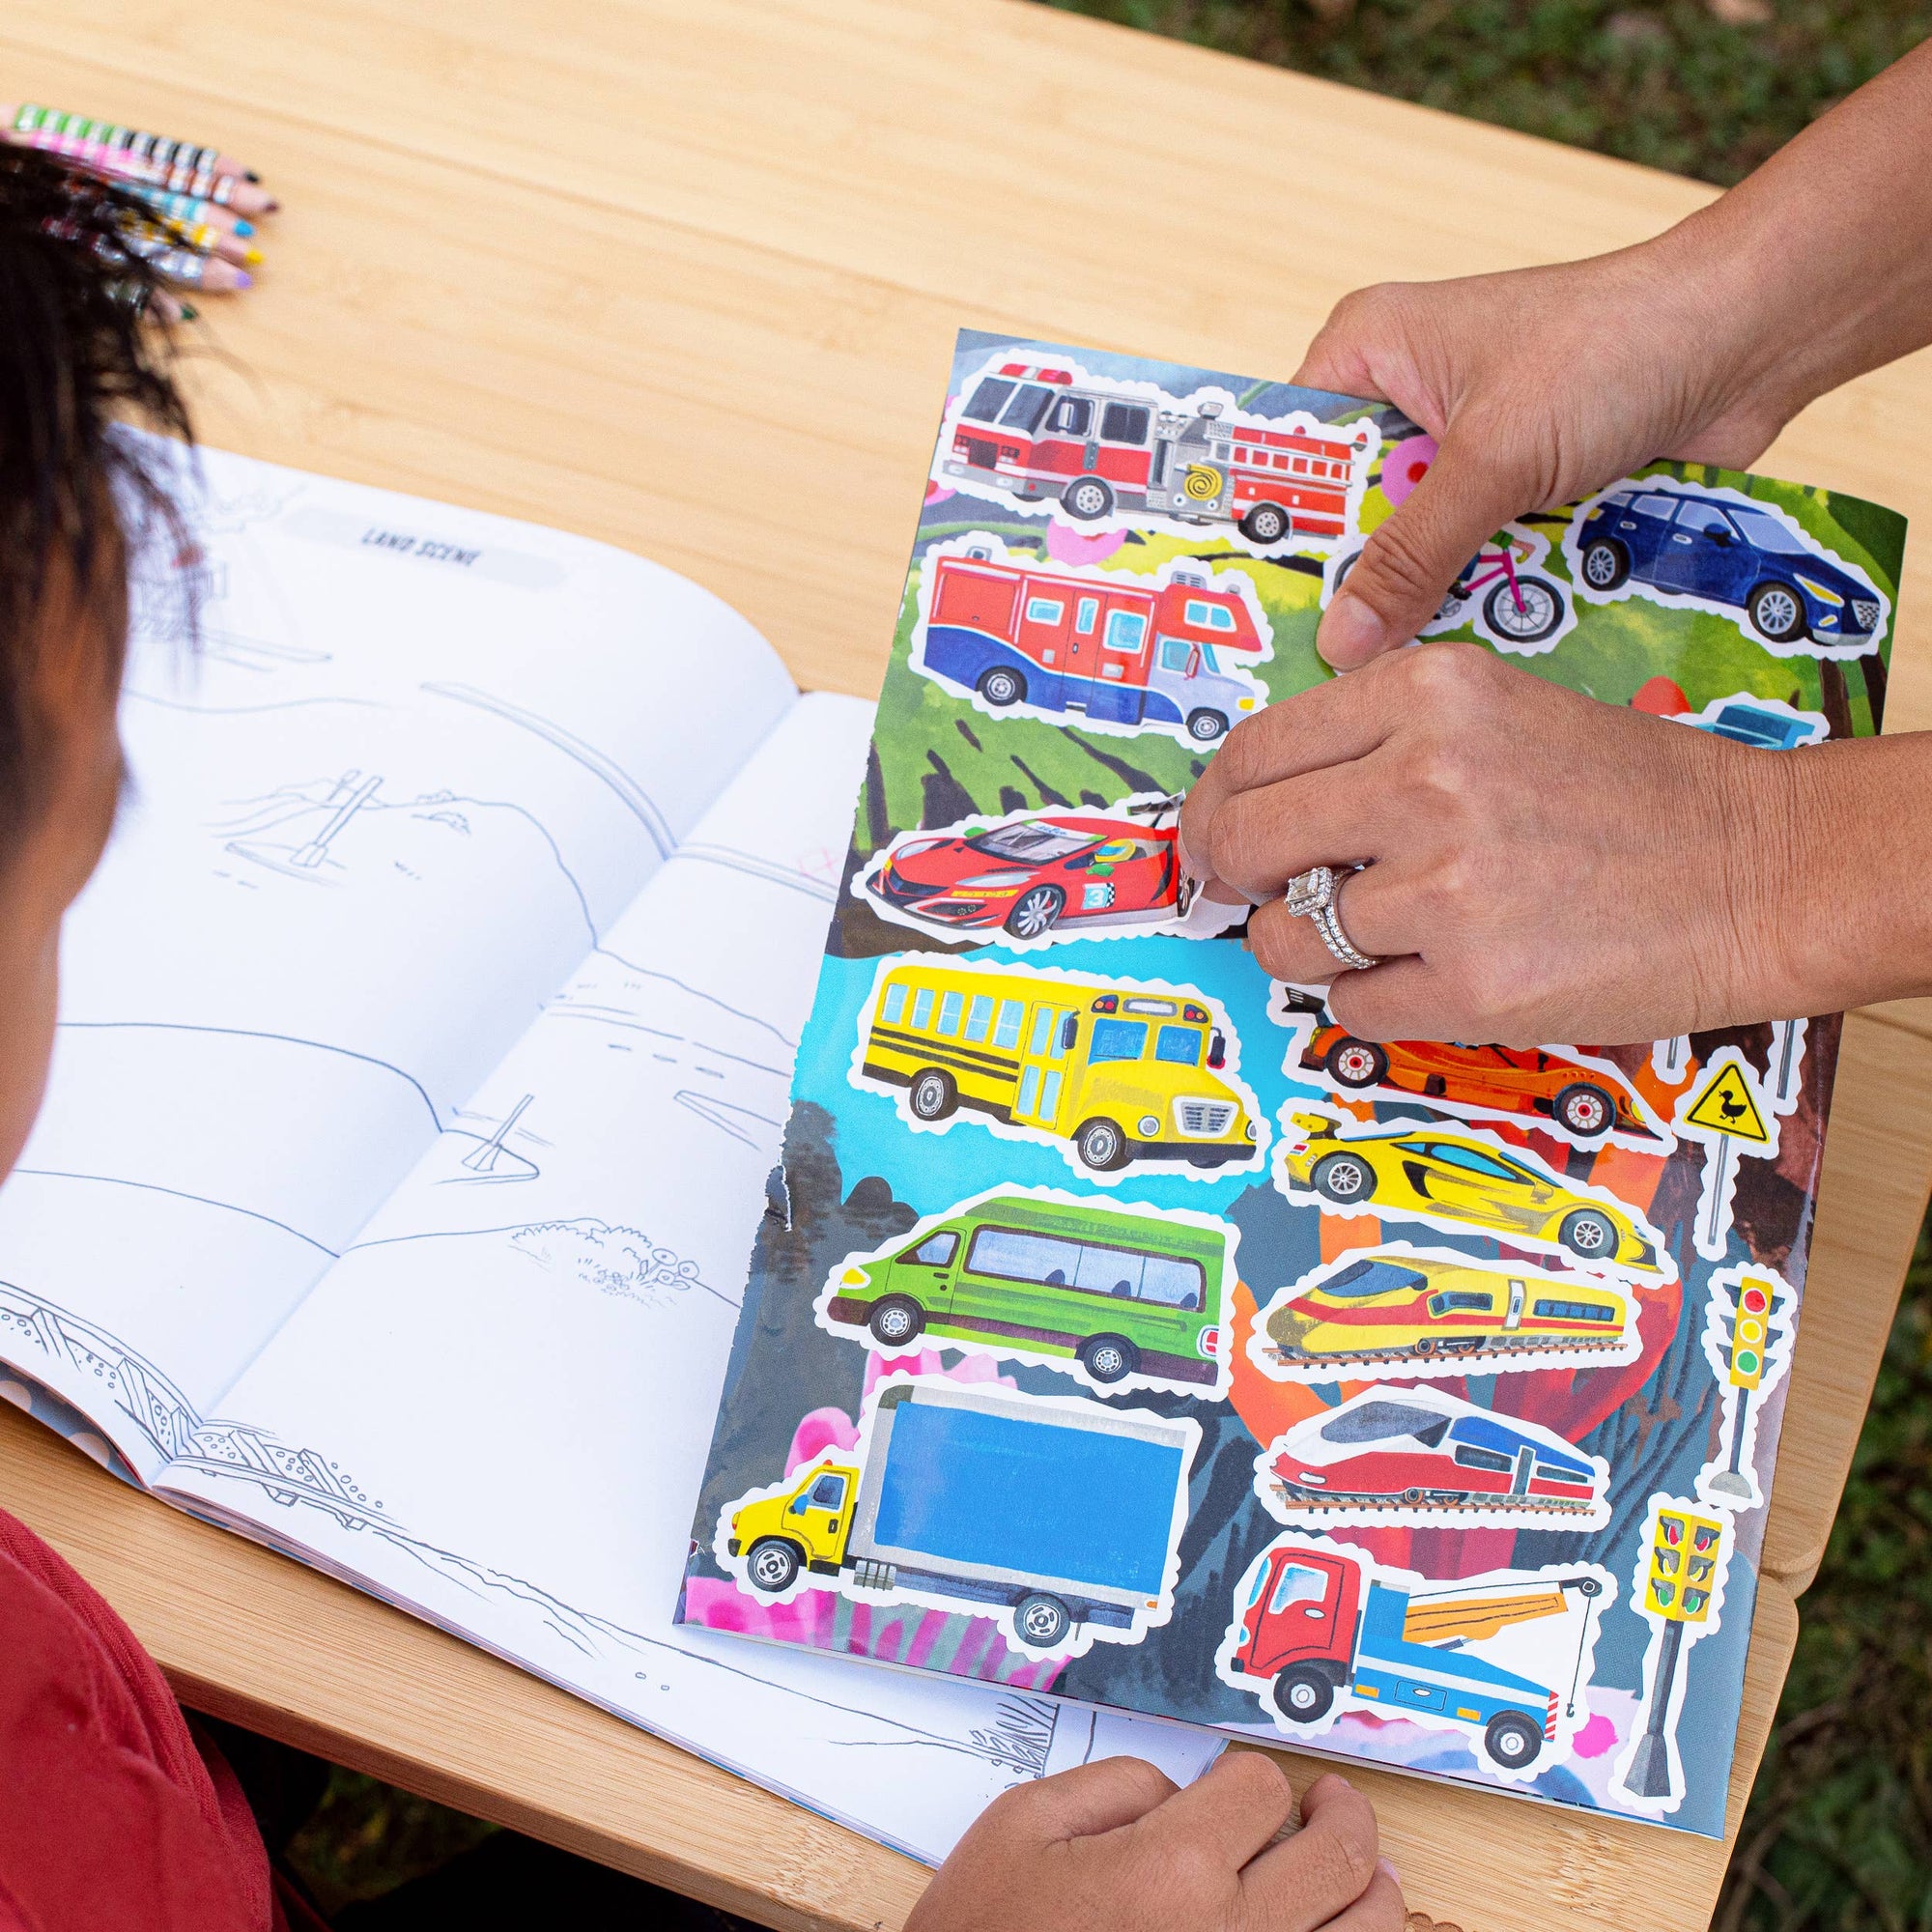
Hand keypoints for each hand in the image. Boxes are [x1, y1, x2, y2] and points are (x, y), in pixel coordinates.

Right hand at [905, 1754, 1401, 1931]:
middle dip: (1345, 1816)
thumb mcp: (1021, 1826)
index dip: (1251, 1776)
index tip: (1244, 1786)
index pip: (1261, 1790)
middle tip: (1337, 1805)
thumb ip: (1113, 1783)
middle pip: (1338, 1856)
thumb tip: (1179, 1789)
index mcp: (1171, 1870)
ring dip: (1373, 1891)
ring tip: (1364, 1873)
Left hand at [1178, 644, 1806, 1047]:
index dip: (1213, 804)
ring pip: (1288, 935)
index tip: (1211, 834)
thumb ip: (1378, 741)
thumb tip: (1253, 803)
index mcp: (1428, 693)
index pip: (1254, 751)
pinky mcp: (1473, 984)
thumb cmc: (1630, 792)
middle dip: (1227, 875)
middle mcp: (1426, 780)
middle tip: (1243, 892)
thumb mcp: (1498, 711)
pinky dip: (1368, 1002)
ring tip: (1364, 936)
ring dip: (1303, 945)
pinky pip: (1352, 1008)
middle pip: (1245, 839)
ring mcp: (1447, 888)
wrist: (1759, 868)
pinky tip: (1424, 975)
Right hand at [1296, 237, 1794, 669]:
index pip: (1285, 456)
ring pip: (1415, 551)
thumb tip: (1340, 645)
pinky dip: (1483, 595)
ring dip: (1428, 597)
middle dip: (1354, 584)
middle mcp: (1405, 403)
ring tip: (1401, 663)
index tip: (1248, 614)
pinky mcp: (1516, 491)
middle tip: (1322, 666)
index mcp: (1368, 354)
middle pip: (1348, 518)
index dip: (1268, 535)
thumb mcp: (1495, 456)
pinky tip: (1475, 642)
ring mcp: (1462, 452)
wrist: (1749, 339)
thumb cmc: (1615, 345)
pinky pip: (1475, 561)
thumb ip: (1413, 554)